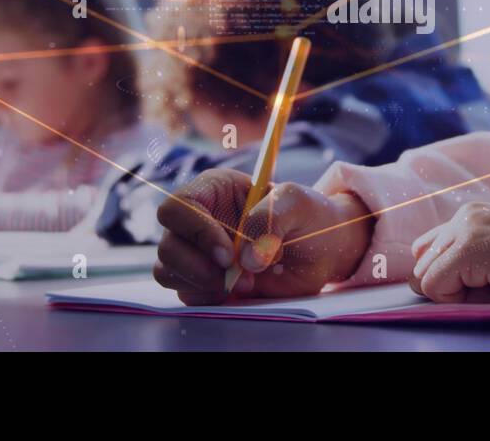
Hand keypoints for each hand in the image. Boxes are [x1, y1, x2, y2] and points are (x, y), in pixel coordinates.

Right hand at [154, 169, 373, 304]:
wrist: (322, 249)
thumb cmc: (307, 214)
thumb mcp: (297, 201)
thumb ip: (270, 218)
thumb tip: (245, 258)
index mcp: (213, 190)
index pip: (177, 208)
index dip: (196, 232)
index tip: (228, 255)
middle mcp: (198, 220)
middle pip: (167, 245)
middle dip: (198, 266)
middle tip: (236, 276)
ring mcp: (198, 252)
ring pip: (168, 271)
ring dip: (203, 283)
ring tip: (246, 282)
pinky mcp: (204, 280)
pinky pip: (186, 293)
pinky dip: (208, 298)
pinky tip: (239, 292)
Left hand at [408, 202, 489, 302]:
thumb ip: (464, 267)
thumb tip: (418, 283)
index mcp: (473, 216)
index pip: (429, 251)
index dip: (452, 278)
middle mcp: (465, 215)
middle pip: (422, 263)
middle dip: (452, 286)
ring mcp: (466, 228)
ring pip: (425, 277)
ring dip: (459, 294)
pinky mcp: (470, 246)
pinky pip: (434, 286)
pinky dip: (462, 300)